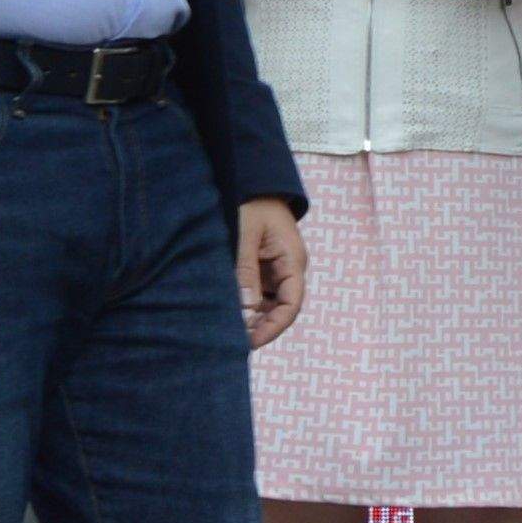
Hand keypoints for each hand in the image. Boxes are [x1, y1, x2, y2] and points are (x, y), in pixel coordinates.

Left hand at [237, 199, 306, 352]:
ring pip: (267, 303)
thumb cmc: (250, 201)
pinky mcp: (262, 266)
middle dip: (260, 326)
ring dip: (252, 317)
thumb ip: (245, 270)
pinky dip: (245, 303)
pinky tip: (229, 312)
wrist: (250, 180)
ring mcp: (276, 268)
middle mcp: (288, 268)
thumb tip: (245, 308)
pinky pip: (257, 291)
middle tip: (234, 342)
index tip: (251, 342)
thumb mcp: (245, 234)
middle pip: (280, 309)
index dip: (273, 327)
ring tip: (228, 330)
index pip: (291, 305)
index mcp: (292, 260)